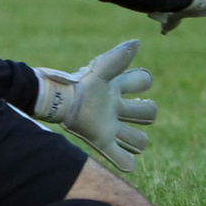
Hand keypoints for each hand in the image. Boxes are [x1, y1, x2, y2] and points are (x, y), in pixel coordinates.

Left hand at [34, 40, 156, 173]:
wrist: (56, 103)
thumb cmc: (79, 85)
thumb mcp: (101, 71)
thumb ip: (118, 59)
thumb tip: (137, 43)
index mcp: (118, 89)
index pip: (144, 82)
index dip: (142, 82)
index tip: (132, 83)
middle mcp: (118, 108)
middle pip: (149, 113)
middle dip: (144, 112)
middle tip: (126, 112)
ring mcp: (111, 127)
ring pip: (138, 139)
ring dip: (136, 140)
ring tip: (122, 136)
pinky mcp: (102, 141)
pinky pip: (121, 158)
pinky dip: (126, 162)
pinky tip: (127, 163)